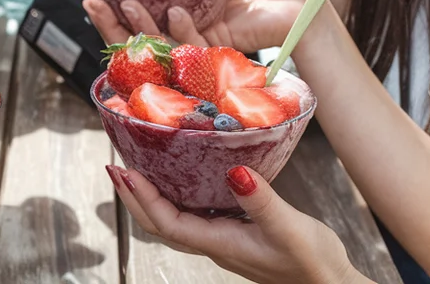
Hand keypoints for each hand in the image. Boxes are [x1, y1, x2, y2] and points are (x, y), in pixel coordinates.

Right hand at [82, 0, 313, 52]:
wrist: (309, 2)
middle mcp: (190, 18)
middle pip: (141, 25)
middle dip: (111, 19)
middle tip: (89, 2)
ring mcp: (203, 35)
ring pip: (160, 40)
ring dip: (137, 26)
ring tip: (121, 5)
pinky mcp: (221, 48)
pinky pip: (193, 45)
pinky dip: (182, 30)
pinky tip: (176, 12)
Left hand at [106, 164, 366, 283]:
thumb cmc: (313, 263)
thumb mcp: (289, 227)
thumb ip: (261, 201)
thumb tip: (234, 171)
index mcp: (219, 243)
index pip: (167, 222)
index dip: (142, 198)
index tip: (124, 171)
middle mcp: (214, 243)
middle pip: (160, 223)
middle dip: (134, 197)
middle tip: (115, 167)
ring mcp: (223, 240)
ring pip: (174, 220)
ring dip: (151, 197)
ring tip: (138, 170)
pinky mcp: (235, 233)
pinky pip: (194, 215)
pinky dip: (178, 196)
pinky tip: (183, 179)